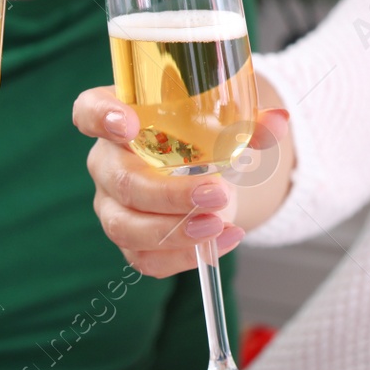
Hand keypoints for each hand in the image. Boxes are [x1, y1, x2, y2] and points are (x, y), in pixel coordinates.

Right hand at [74, 86, 289, 277]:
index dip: (101, 117)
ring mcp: (113, 205)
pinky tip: (224, 241)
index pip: (89, 111)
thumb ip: (251, 122)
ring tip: (218, 224)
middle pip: (121, 181)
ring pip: (126, 226)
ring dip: (174, 231)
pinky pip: (145, 258)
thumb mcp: (226, 122)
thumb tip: (280, 122)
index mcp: (121, 118)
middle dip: (168, 193)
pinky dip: (185, 256)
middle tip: (217, 192)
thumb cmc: (204, 135)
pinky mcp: (130, 240)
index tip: (128, 124)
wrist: (208, 170)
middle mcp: (108, 162)